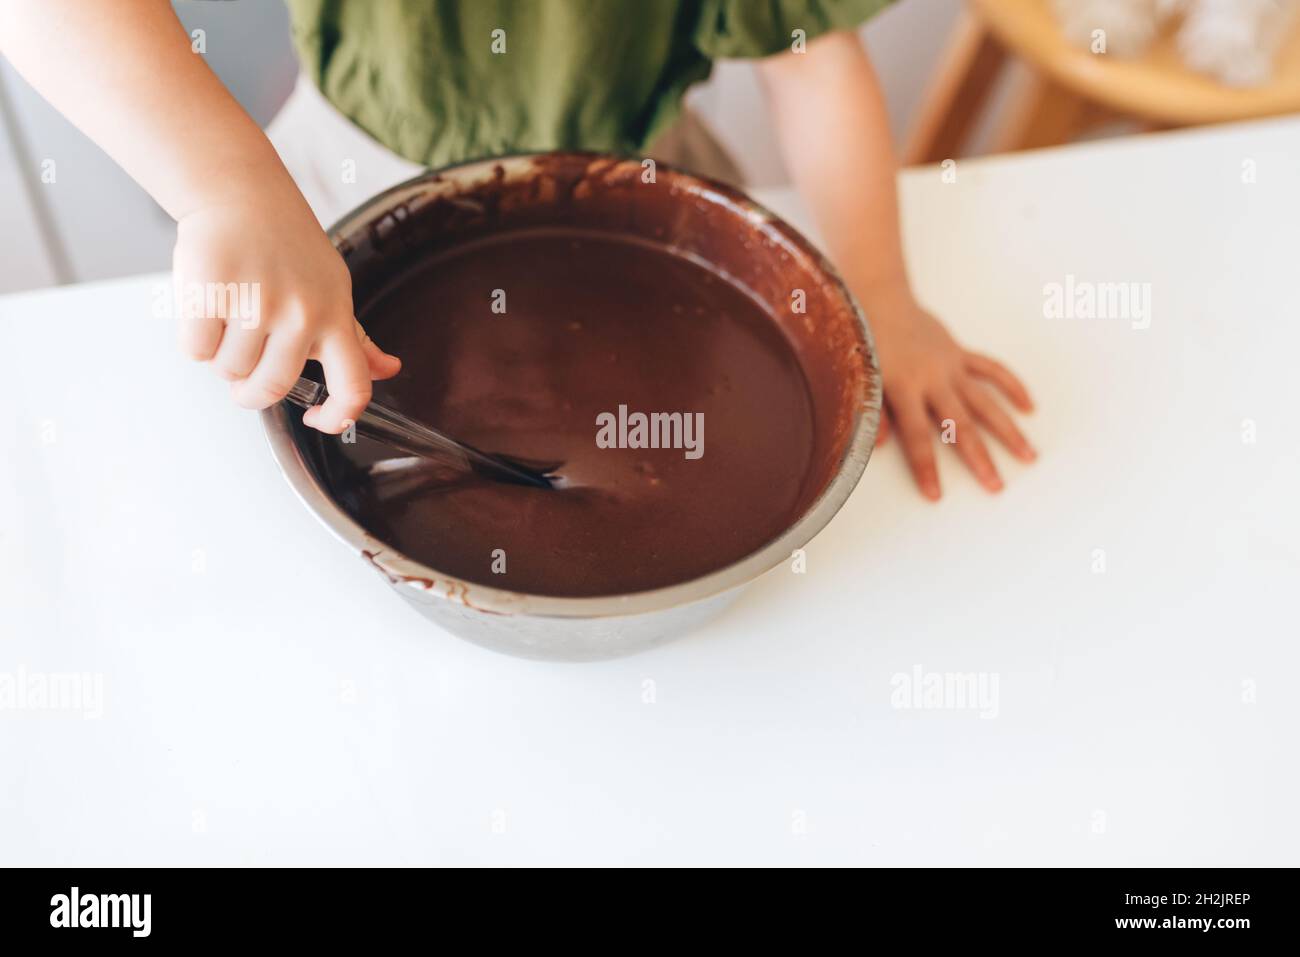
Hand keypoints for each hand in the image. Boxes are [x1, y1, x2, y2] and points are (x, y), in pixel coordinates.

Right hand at [172, 188, 399, 432]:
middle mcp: (300, 314)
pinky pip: (196, 350)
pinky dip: (195, 339)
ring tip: (229, 321)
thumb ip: (355, 338)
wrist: (242, 194)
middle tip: (244, 374)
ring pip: (229, 371)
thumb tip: (387, 369)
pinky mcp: (212, 293)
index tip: (318, 420)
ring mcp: (257, 304)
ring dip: (221, 357)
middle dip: (250, 391)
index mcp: (334, 317)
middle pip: (271, 388)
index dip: (338, 416)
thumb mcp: (333, 288)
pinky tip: (207, 310)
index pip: (353, 385)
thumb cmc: (287, 243)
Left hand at [867, 285, 1034, 499]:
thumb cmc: (863, 340)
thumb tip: (877, 445)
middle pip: (961, 425)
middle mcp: (933, 379)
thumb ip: (871, 411)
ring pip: (985, 402)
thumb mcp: (859, 376)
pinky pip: (991, 369)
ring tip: (1029, 456)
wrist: (878, 298)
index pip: (916, 437)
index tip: (937, 495)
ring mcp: (951, 366)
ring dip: (1008, 430)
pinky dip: (1011, 386)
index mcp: (903, 388)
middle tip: (997, 486)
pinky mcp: (960, 353)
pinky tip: (1029, 407)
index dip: (926, 468)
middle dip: (979, 458)